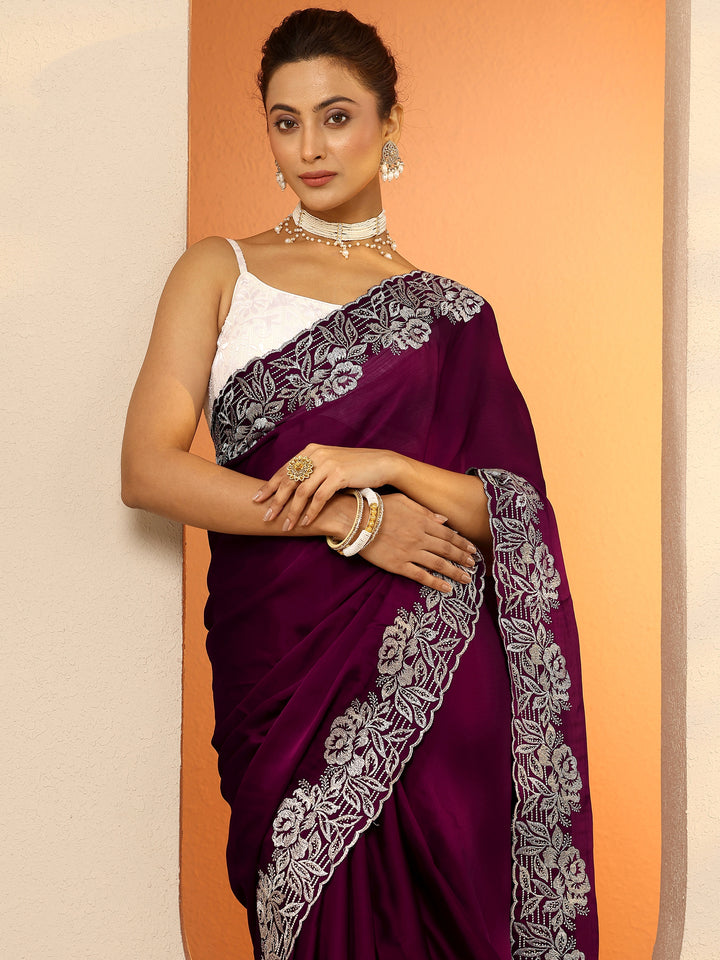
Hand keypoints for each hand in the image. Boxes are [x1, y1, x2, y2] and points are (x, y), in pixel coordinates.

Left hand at [253, 443, 396, 530]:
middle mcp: (316, 454)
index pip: (284, 470)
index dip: (269, 486)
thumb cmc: (354, 467)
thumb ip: (311, 470)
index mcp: (310, 451)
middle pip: (289, 481)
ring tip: (285, 526)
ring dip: (292, 511)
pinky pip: (319, 498)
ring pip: (302, 492)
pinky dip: (311, 512)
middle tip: (266, 516)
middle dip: (275, 501)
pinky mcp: (339, 475)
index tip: (256, 499)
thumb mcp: (329, 463)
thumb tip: (292, 486)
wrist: (381, 463)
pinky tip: (305, 523)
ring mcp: (327, 464)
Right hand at [359, 493, 476, 593]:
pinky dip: (436, 583)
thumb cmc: (378, 507)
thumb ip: (425, 511)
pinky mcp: (399, 565)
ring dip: (455, 572)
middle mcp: (420, 537)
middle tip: (474, 565)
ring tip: (467, 579)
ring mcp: (411, 552)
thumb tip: (445, 520)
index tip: (472, 549)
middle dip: (463, 558)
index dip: (462, 543)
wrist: (356, 520)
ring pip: (439, 564)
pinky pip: (421, 576)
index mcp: (423, 521)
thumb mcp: (404, 501)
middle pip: (447, 550)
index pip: (448, 534)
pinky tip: (447, 589)